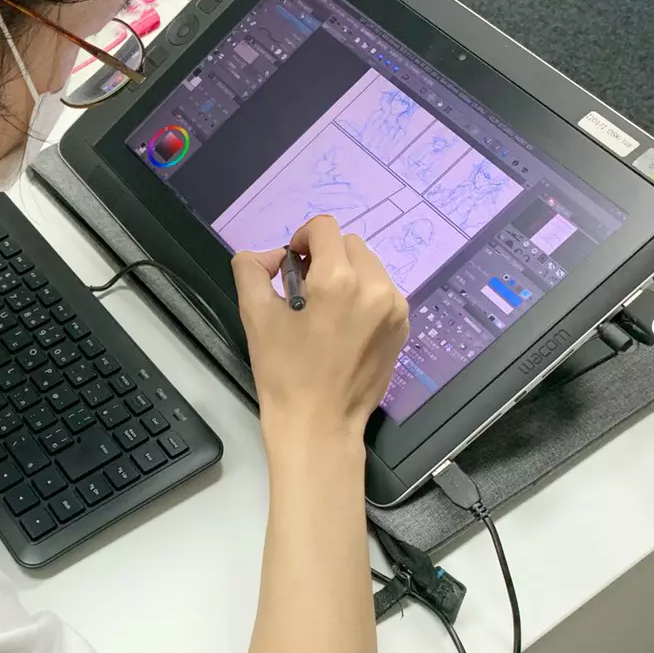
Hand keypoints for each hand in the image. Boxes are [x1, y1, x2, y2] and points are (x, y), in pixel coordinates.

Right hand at [231, 215, 408, 451]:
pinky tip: (345, 326)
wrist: (319, 424)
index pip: (324, 228)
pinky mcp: (402, 326)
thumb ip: (251, 269)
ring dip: (347, 274)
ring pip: (369, 265)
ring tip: (326, 310)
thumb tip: (271, 256)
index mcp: (338, 280)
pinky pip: (383, 291)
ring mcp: (394, 308)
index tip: (292, 265)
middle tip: (305, 291)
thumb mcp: (255, 316)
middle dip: (325, 257)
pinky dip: (364, 296)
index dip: (301, 239)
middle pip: (349, 243)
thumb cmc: (284, 372)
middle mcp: (374, 287)